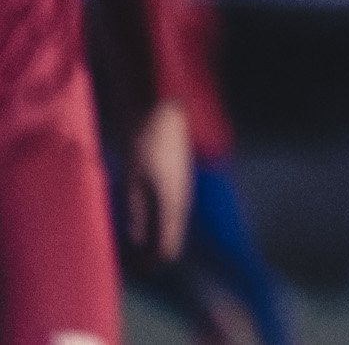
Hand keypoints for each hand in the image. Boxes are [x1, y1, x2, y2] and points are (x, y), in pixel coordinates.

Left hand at [119, 100, 191, 266]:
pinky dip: (159, 221)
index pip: (168, 246)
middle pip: (172, 236)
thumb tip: (135, 239)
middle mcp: (183, 198)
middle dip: (154, 252)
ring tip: (136, 245)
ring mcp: (184, 187)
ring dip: (156, 236)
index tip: (136, 271)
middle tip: (133, 263)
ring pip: (173, 223)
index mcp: (172, 202)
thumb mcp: (132, 177)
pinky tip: (144, 220)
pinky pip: (172, 209)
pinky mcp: (180, 179)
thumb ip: (134, 210)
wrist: (163, 110)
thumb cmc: (144, 142)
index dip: (153, 262)